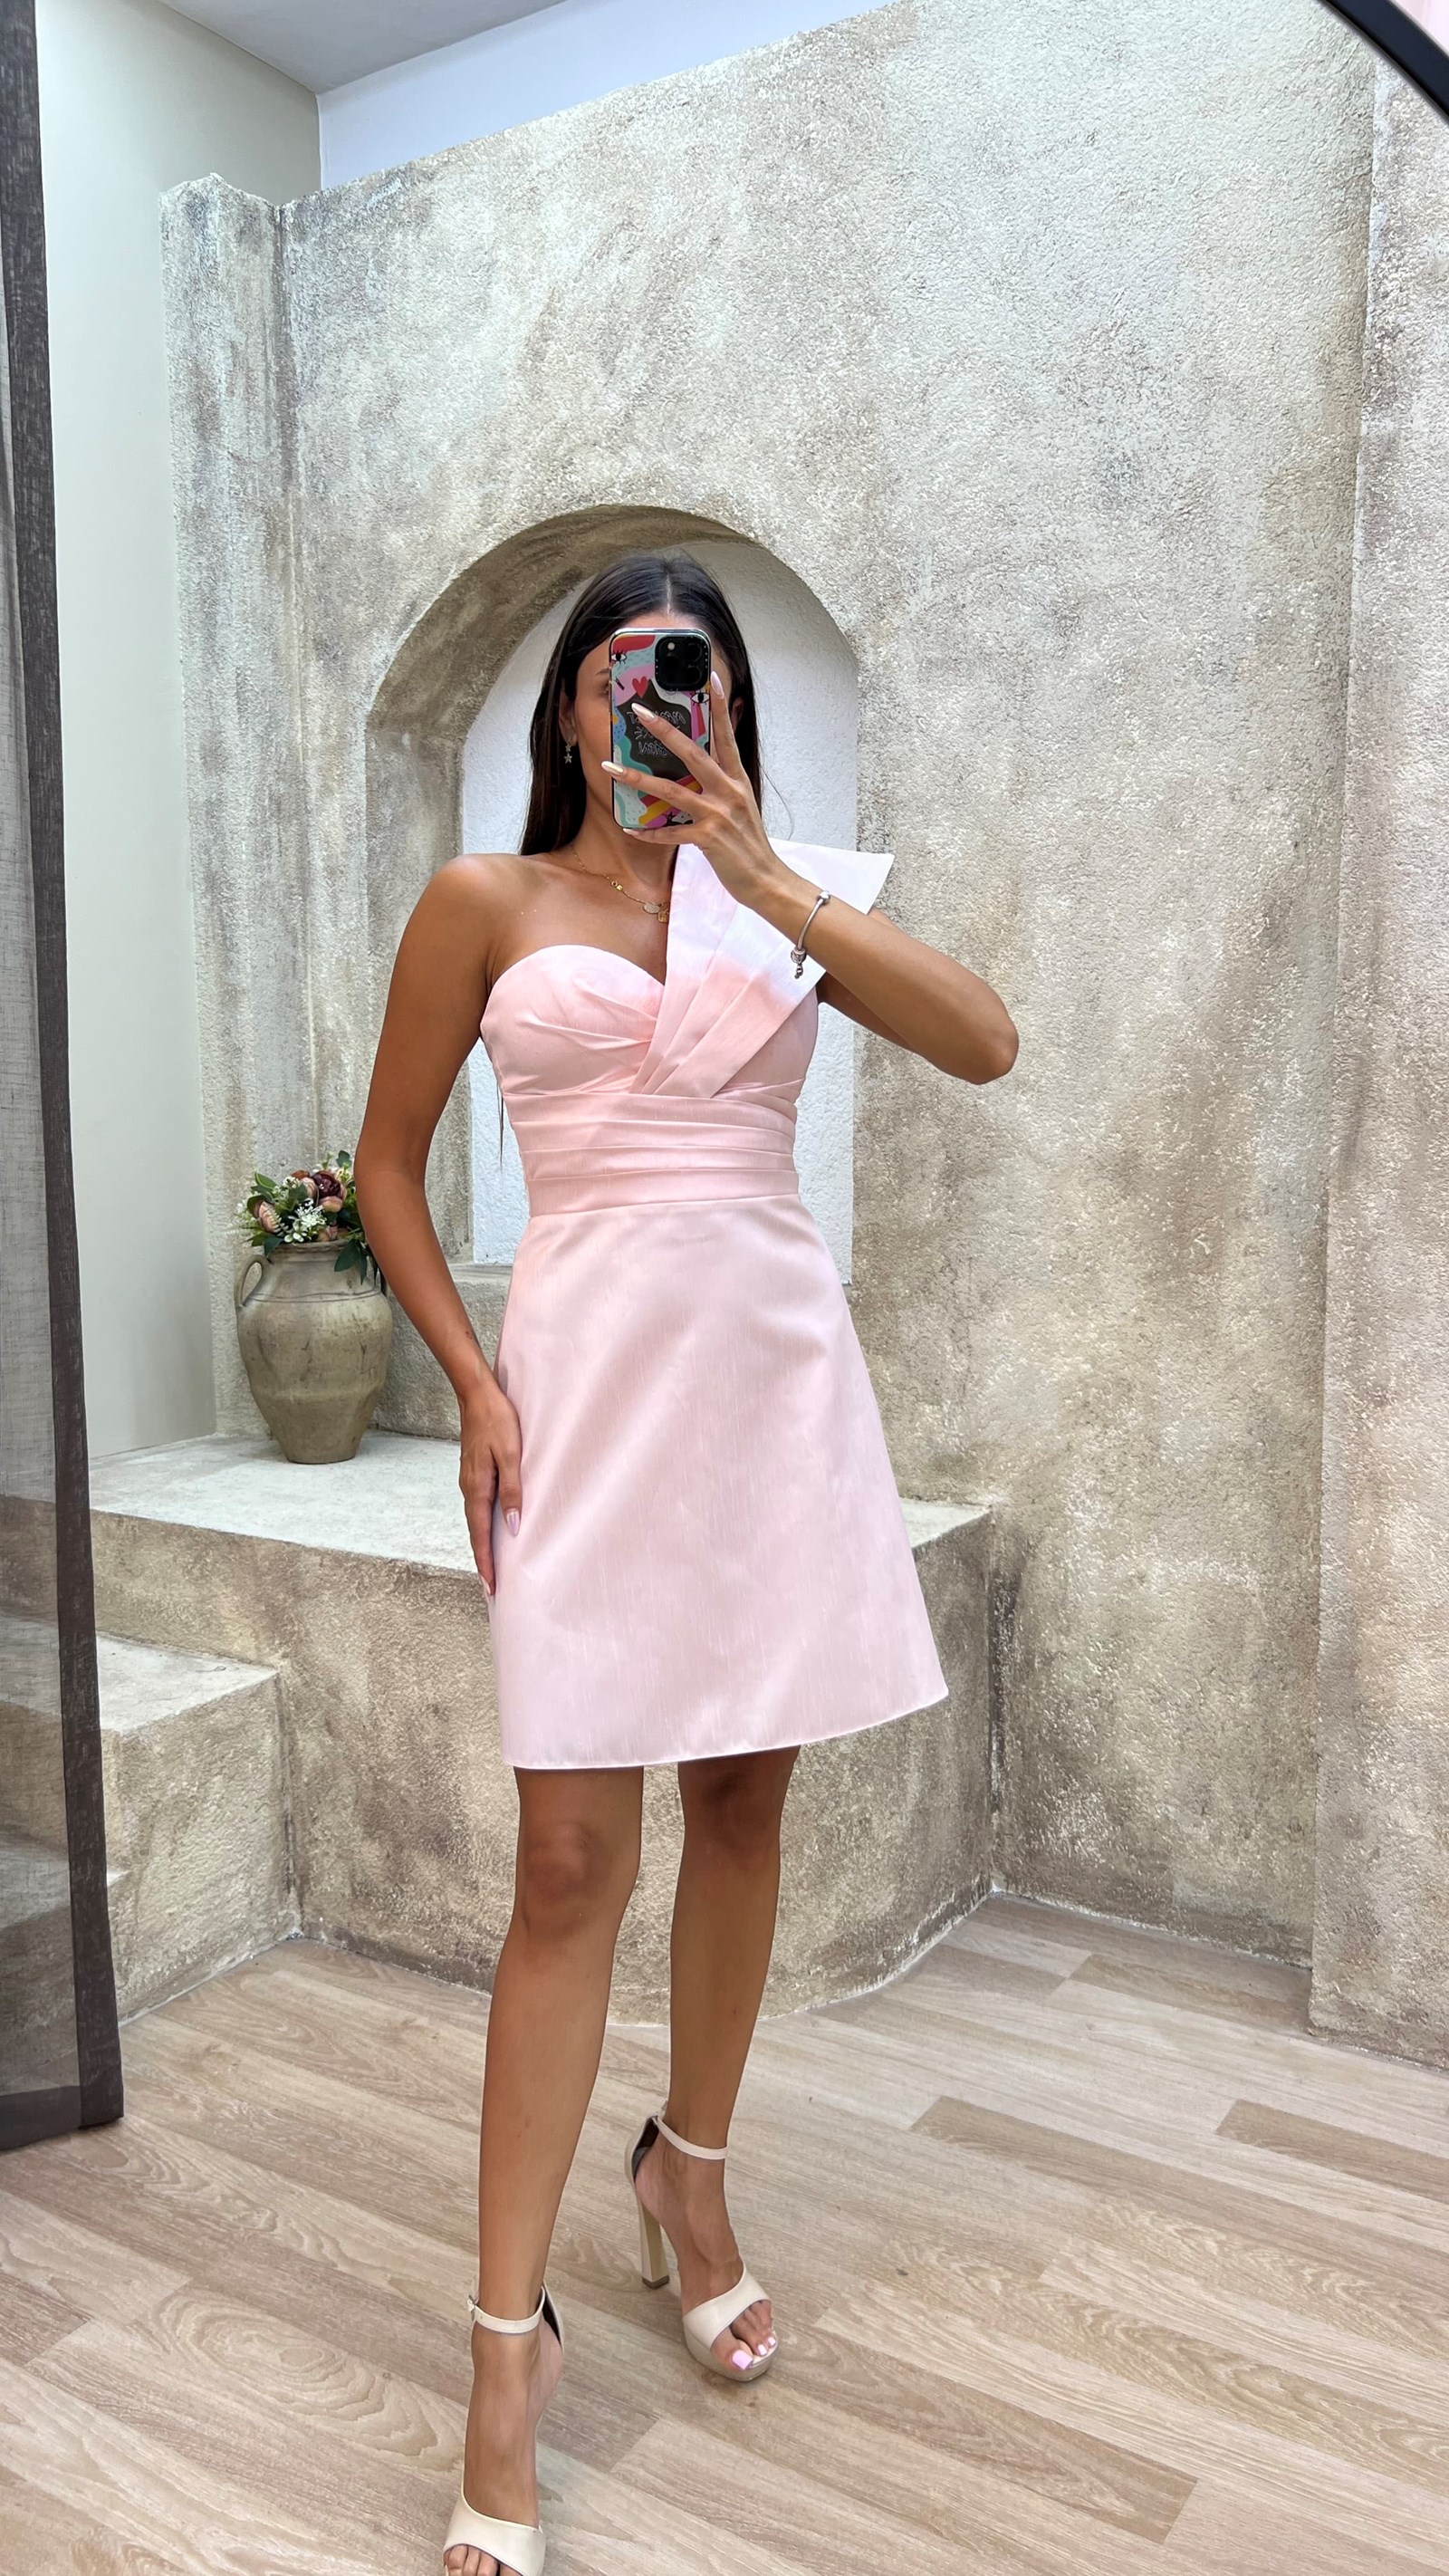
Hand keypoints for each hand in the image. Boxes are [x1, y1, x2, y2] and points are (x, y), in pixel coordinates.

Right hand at [459, 1379, 521, 1596]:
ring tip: (492, 1565)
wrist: (476, 1395)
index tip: (491, 1587)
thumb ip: (514, 1491)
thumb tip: (514, 1526)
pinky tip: (492, 1529)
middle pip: (476, 1533)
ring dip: (483, 1544)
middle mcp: (469, 1488)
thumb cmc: (497, 1421)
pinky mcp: (474, 1472)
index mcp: (478, 1488)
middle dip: (484, 1561)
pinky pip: (478, 1507)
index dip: (486, 1562)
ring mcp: (469, 1480)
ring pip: (476, 1521)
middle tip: (491, 1588)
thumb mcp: (511, 1455)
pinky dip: (483, 1525)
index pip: (481, 1535)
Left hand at [602, 673, 782, 907]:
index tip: (711, 677)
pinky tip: (629, 828)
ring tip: (610, 767)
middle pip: (692, 753)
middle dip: (663, 730)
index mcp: (737, 780)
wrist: (767, 881)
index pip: (727, 735)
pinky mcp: (708, 840)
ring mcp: (718, 815)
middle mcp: (728, 792)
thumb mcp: (744, 805)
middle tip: (639, 711)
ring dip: (637, 779)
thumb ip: (727, 782)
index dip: (720, 705)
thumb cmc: (751, 845)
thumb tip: (714, 762)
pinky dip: (649, 832)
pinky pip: (670, 834)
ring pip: (671, 791)